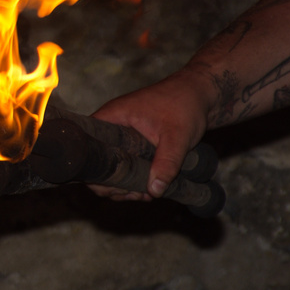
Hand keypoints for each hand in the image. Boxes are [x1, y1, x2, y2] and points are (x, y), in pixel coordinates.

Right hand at [88, 68, 215, 200]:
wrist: (202, 94)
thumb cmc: (185, 104)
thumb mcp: (176, 136)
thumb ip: (166, 163)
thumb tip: (154, 191)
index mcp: (112, 117)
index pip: (87, 147)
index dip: (94, 172)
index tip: (115, 186)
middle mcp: (112, 127)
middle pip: (98, 163)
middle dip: (112, 184)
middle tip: (133, 194)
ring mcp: (123, 136)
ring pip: (113, 167)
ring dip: (125, 185)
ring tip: (144, 195)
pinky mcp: (135, 144)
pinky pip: (126, 165)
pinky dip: (134, 179)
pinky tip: (149, 190)